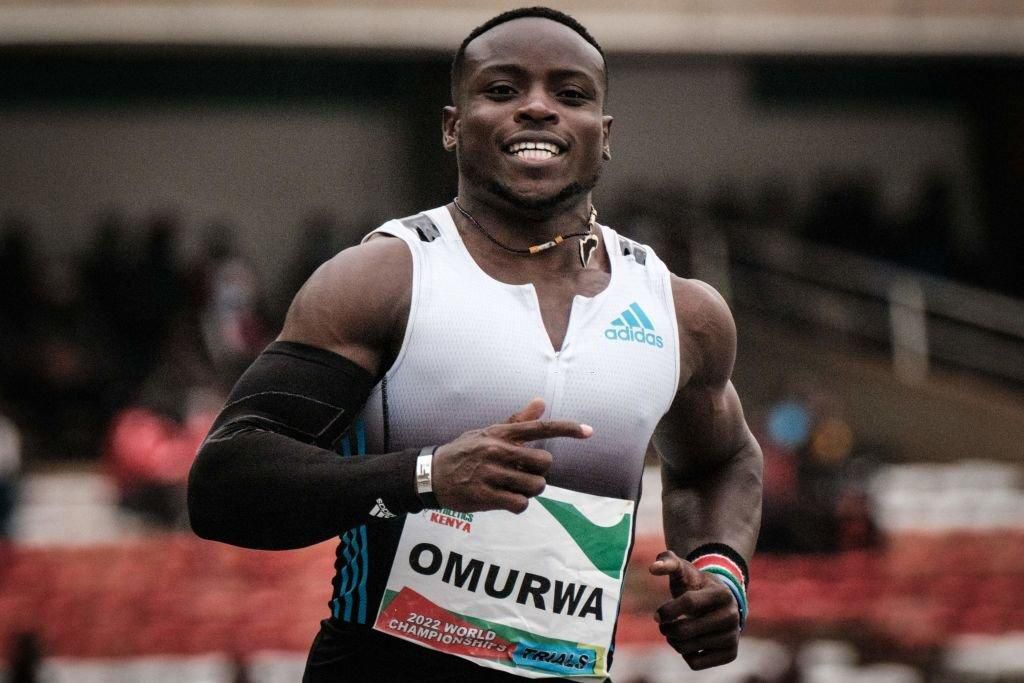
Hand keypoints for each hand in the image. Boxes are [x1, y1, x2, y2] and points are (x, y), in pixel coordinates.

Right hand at [431, 398, 591, 513]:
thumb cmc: (464, 452)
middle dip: (541, 472)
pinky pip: (520, 504)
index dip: (567, 429)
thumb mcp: (487, 432)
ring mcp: (491, 474)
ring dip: (530, 490)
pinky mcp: (485, 496)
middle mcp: (497, 451)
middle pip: (544, 463)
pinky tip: (507, 500)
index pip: (539, 428)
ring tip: (515, 487)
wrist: (432, 475)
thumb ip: (516, 421)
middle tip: (526, 474)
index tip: (589, 431)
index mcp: (500, 434)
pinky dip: (519, 504)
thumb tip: (541, 402)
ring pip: (534, 486)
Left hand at [649, 550, 740, 669]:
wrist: (720, 603)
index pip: (688, 603)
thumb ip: (667, 562)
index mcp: (722, 593)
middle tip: (663, 626)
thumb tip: (653, 568)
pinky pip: (696, 663)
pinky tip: (688, 643)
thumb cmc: (696, 585)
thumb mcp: (684, 570)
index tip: (657, 615)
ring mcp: (733, 636)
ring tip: (674, 632)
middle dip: (667, 629)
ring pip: (688, 648)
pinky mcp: (730, 654)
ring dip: (673, 641)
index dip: (667, 610)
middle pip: (685, 630)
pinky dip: (685, 654)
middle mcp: (732, 616)